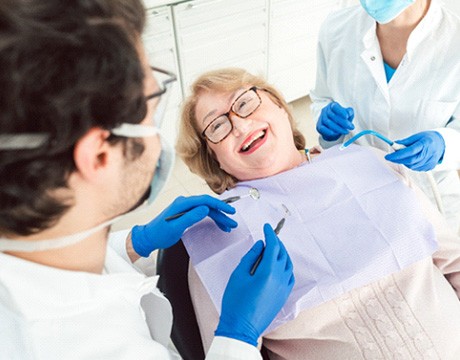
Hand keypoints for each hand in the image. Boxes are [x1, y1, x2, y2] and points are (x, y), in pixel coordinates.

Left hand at [131, 195, 236, 256]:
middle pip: (208, 205)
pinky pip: (203, 213)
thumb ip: (190, 217)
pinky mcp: (187, 213)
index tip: (229, 211)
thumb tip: (205, 209)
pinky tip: (219, 224)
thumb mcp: (175, 227)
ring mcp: (186, 208)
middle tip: (232, 222)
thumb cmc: (160, 233)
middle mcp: (185, 203)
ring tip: (228, 226)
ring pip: (207, 210)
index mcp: (182, 204)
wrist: (149, 237)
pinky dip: (212, 218)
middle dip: (221, 213)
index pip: (205, 201)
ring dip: (218, 217)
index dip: (219, 205)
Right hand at [215, 224, 294, 345]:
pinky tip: (278, 264)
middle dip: (276, 242)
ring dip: (282, 253)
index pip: (273, 246)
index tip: (267, 226)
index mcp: (268, 272)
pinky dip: (285, 265)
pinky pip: (289, 275)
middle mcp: (280, 278)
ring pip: (288, 264)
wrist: (241, 327)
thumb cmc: (235, 301)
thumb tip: (260, 245)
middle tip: (268, 235)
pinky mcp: (284, 296)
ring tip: (272, 248)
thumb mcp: (238, 275)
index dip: (270, 234)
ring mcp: (284, 288)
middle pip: (282, 253)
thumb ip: (250, 257)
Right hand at [316, 101, 354, 140]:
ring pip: (328, 123)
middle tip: (350, 127)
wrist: (335, 128)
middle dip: (342, 122)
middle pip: (332, 116)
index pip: (335, 107)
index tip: (347, 117)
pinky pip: (322, 128)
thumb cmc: (342, 119)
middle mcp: (325, 110)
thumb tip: (349, 113)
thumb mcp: (348, 114)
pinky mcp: (319, 126)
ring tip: (346, 131)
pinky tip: (335, 133)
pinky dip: (328, 131)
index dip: (341, 111)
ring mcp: (321, 118)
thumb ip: (349, 112)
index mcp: (332, 105)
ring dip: (338, 128)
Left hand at [385, 131, 444, 170]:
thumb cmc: (428, 138)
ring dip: (404, 162)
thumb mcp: (417, 136)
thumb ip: (405, 142)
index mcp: (425, 144)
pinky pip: (416, 168)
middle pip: (410, 161)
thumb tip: (394, 144)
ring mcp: (430, 162)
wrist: (442, 144)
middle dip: (398, 160)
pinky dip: (410, 164)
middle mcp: (428, 154)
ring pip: (412, 166)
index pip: (409, 151)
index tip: (387, 156)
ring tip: (402, 156)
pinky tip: (410, 159)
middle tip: (390, 157)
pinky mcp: (429, 167)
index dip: (397, 155)